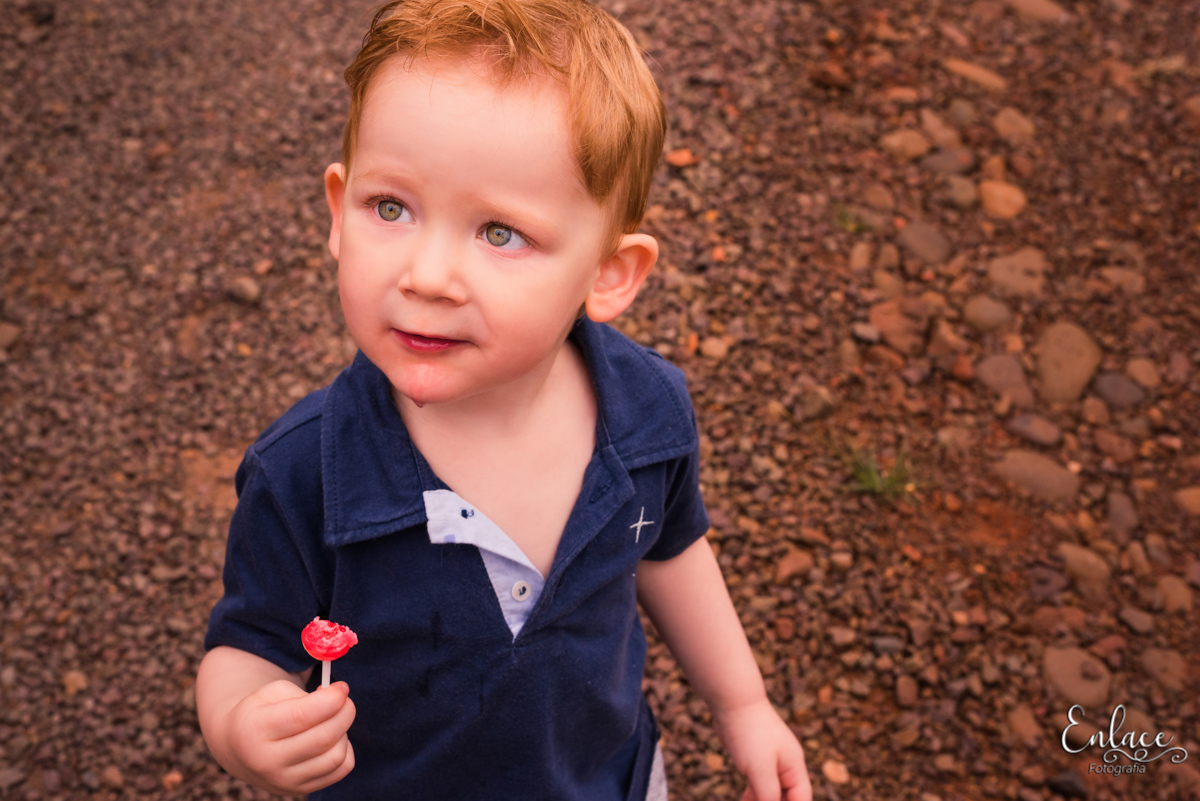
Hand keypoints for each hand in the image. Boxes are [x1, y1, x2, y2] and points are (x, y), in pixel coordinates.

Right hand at [223, 679, 356, 794]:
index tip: (342, 687)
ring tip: (333, 720)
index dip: (331, 699)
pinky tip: (333, 739)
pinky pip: (339, 771)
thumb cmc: (261, 712)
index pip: (303, 716)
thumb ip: (306, 694)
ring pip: (335, 757)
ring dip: (343, 732)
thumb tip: (340, 696)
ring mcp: (283, 780)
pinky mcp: (298, 790)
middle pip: (323, 738)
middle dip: (345, 712)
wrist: (238, 746)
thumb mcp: (273, 692)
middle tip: (345, 700)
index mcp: (256, 729)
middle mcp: (267, 761)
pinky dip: (345, 750)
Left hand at [712, 698, 811, 800]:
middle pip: (787, 797)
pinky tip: (744, 800)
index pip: (801, 798)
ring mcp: (770, 760)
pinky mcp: (755, 757)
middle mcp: (786, 764)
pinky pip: (758, 783)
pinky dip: (752, 795)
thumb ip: (769, 796)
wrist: (732, 701)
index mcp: (794, 766)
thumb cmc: (749, 732)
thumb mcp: (760, 769)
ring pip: (770, 791)